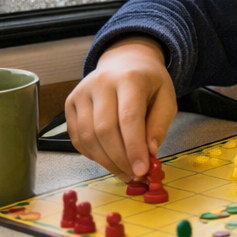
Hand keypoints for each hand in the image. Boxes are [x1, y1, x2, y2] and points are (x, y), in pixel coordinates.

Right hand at [65, 37, 177, 181]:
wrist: (125, 61)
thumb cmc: (148, 82)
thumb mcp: (166, 97)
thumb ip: (159, 125)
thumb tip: (149, 152)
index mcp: (129, 78)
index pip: (128, 117)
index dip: (134, 147)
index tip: (142, 170)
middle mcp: (100, 83)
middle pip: (105, 130)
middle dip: (120, 159)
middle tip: (135, 175)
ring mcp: (81, 92)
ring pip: (88, 137)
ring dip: (106, 161)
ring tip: (124, 172)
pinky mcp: (70, 103)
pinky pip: (78, 138)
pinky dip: (93, 155)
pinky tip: (109, 160)